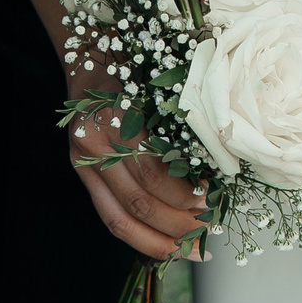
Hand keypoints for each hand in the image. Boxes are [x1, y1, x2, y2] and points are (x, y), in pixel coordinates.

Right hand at [68, 82, 206, 262]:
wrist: (88, 53)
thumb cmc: (136, 66)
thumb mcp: (160, 84)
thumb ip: (180, 121)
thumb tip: (219, 164)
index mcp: (118, 119)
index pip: (153, 174)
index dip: (184, 195)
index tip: (212, 199)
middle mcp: (96, 145)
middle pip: (140, 202)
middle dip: (179, 224)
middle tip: (210, 231)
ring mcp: (84, 161)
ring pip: (122, 219)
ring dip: (160, 241)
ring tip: (192, 249)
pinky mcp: (82, 172)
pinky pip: (109, 215)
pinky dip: (138, 235)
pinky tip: (164, 244)